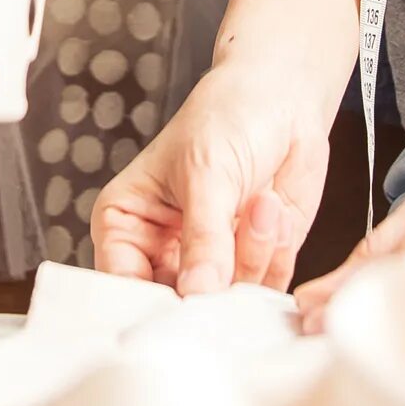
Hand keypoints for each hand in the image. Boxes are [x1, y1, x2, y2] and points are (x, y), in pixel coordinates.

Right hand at [90, 57, 329, 294]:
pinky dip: (277, 253)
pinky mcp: (253, 264)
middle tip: (233, 250)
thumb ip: (203, 237)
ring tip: (261, 202)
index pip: (121, 286)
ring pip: (226, 301)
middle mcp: (161, 250)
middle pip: (175, 307)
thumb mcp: (206, 172)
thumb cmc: (227, 116)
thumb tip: (198, 292)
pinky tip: (274, 209)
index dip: (148, 305)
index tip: (183, 300)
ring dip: (253, 254)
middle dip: (214, 285)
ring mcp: (210, 261)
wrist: (283, 98)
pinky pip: (265, 288)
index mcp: (125, 224)